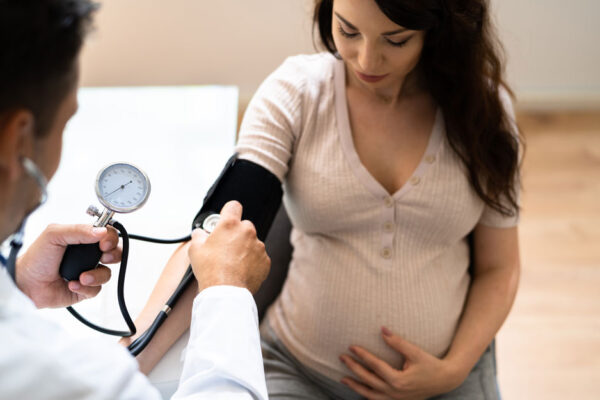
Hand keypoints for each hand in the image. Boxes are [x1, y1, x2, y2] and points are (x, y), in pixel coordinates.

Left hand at [16, 224, 120, 308]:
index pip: (107, 234)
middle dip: (114, 254)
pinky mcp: (86, 289)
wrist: (26, 284)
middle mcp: (88, 255)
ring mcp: (88, 272)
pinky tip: (72, 284)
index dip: (110, 237)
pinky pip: (97, 289)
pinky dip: (85, 288)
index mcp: (83, 239)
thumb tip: (102, 231)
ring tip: (82, 277)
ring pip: (108, 273)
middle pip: (115, 252)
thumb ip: (78, 230)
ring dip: (96, 275)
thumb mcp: (54, 235)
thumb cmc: (37, 258)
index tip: (104, 243)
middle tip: (104, 257)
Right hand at [188, 201, 270, 293]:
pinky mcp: (265, 260)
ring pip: (252, 242)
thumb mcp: (195, 249)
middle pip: (243, 226)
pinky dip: (252, 261)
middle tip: (225, 247)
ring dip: (244, 248)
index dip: (228, 211)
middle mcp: (247, 232)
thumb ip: (199, 235)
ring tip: (232, 263)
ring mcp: (258, 246)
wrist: (225, 292)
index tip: (225, 218)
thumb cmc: (210, 270)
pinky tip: (240, 270)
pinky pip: (258, 257)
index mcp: (230, 224)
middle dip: (236, 234)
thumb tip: (199, 234)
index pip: (233, 206)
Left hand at [339, 327, 465, 399]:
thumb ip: (398, 342)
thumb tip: (382, 330)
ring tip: (343, 378)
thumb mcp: (415, 352)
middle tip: (342, 357)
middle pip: (368, 380)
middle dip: (354, 369)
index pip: (375, 366)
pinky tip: (359, 389)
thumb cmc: (430, 364)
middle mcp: (395, 393)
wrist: (445, 380)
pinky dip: (367, 395)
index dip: (362, 355)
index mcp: (398, 380)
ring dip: (356, 387)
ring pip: (370, 395)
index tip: (351, 346)